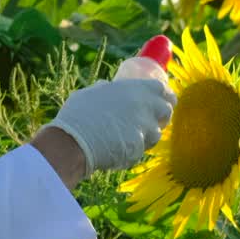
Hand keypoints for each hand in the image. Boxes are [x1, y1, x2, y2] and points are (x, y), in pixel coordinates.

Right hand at [46, 79, 175, 174]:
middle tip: (150, 120)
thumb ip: (107, 90)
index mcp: (136, 89)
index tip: (162, 99)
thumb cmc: (79, 113)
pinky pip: (141, 150)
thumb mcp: (93, 92)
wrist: (73, 140)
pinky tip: (117, 150)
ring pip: (156, 134)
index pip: (162, 89)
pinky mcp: (140, 149)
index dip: (163, 95)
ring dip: (146, 136)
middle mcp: (146, 107)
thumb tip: (108, 87)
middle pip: (166, 111)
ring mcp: (145, 129)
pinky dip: (133, 151)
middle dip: (160, 117)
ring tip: (127, 137)